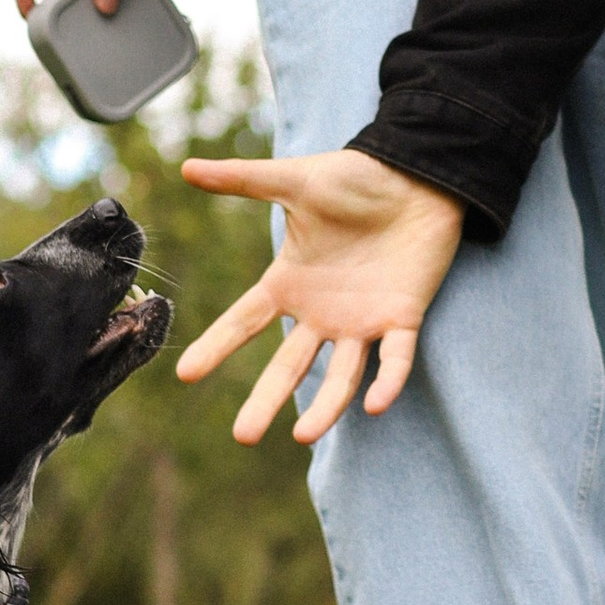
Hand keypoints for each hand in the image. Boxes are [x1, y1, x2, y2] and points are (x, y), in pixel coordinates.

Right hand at [174, 148, 465, 442]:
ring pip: (341, 375)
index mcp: (290, 283)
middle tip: (242, 436)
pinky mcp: (403, 317)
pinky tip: (374, 406)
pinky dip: (388, 382)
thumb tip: (186, 167)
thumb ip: (242, 179)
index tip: (187, 374)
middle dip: (266, 399)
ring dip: (326, 407)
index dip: (217, 346)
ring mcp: (363, 320)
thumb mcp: (294, 181)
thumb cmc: (356, 178)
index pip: (245, 321)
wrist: (417, 174)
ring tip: (304, 437)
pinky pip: (395, 358)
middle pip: (290, 365)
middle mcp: (322, 312)